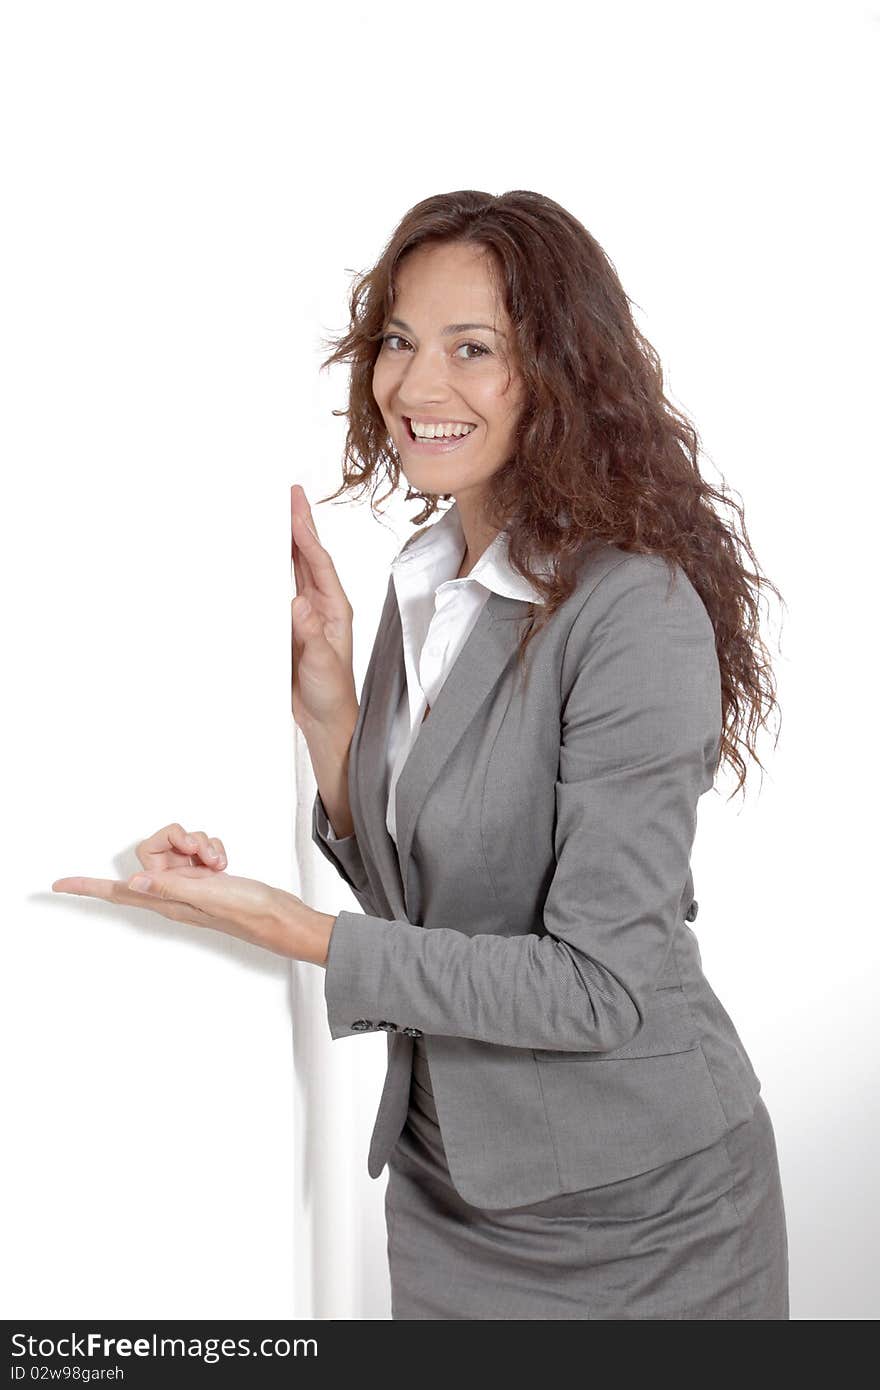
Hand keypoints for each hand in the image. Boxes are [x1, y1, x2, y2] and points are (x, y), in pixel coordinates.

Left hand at [51, 821, 334, 965]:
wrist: (280, 917)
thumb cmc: (249, 912)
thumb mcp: (208, 897)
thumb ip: (171, 887)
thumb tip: (133, 882)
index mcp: (166, 900)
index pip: (117, 892)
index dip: (86, 887)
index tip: (57, 885)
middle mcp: (173, 891)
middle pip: (151, 851)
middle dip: (175, 840)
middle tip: (197, 849)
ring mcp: (190, 883)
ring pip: (177, 847)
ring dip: (199, 843)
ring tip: (216, 860)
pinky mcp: (207, 876)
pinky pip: (197, 849)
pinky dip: (211, 847)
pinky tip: (223, 861)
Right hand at [291, 483, 358, 733]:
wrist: (325, 721)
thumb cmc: (332, 694)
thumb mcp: (322, 665)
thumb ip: (310, 636)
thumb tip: (297, 604)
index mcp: (334, 609)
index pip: (320, 565)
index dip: (308, 537)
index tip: (296, 512)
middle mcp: (321, 606)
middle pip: (309, 557)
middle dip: (299, 526)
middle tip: (290, 495)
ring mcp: (305, 614)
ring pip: (294, 569)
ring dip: (285, 542)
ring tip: (276, 514)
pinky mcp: (289, 626)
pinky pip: (278, 589)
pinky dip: (271, 569)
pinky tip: (260, 557)